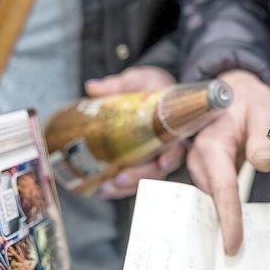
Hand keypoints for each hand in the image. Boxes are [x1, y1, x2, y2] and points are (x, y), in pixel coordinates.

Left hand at [84, 66, 185, 198]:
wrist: (153, 91)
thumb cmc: (151, 85)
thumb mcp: (137, 80)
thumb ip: (117, 85)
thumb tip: (92, 87)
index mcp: (171, 125)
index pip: (177, 145)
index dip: (171, 156)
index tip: (163, 163)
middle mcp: (166, 146)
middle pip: (158, 169)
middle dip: (140, 177)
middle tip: (120, 179)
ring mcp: (154, 157)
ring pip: (145, 179)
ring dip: (126, 187)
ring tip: (106, 189)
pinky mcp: (141, 163)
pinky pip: (134, 180)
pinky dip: (119, 188)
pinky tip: (102, 190)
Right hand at [187, 69, 269, 254]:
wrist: (231, 90)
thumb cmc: (247, 100)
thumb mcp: (262, 111)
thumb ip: (263, 137)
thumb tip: (264, 164)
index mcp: (212, 145)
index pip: (222, 188)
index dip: (228, 219)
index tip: (232, 245)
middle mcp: (200, 160)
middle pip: (214, 200)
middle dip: (225, 227)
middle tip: (239, 257)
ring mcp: (200, 168)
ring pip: (214, 200)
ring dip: (226, 219)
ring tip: (239, 247)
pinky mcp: (206, 173)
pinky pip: (216, 195)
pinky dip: (225, 210)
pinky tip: (237, 228)